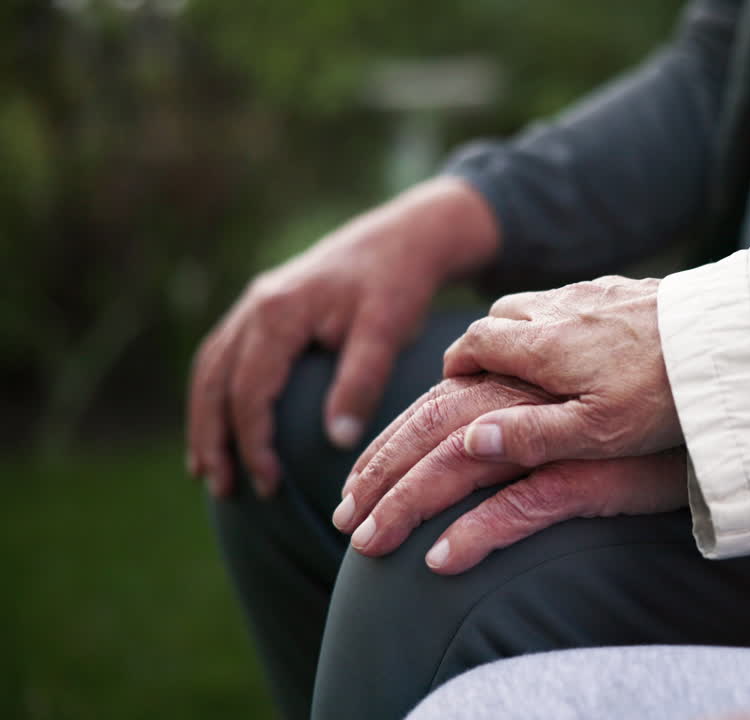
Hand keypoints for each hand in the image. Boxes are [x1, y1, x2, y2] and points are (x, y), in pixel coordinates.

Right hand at [186, 177, 497, 497]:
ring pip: (211, 370)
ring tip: (209, 471)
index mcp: (279, 312)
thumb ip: (361, 381)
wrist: (404, 237)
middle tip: (223, 489)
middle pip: (215, 383)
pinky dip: (216, 396)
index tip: (270, 485)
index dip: (253, 442)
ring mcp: (254, 305)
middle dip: (214, 440)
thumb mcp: (387, 329)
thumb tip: (336, 440)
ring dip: (205, 422)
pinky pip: (224, 358)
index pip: (250, 391)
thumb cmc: (399, 284)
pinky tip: (222, 427)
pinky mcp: (264, 309)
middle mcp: (255, 306)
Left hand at [334, 374, 686, 572]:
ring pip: (457, 468)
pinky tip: (442, 561)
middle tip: (344, 520)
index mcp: (515, 383)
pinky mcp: (585, 473)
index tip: (354, 487)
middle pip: (429, 436)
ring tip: (370, 543)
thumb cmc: (639, 414)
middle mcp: (523, 401)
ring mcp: (552, 436)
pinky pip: (519, 507)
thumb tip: (474, 442)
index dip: (386, 448)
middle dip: (378, 477)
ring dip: (406, 505)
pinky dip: (477, 533)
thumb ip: (520, 424)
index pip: (430, 412)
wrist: (708, 402)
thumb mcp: (569, 415)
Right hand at [442, 275, 680, 466]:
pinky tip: (595, 343)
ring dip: (529, 325)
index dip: (459, 361)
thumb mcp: (596, 433)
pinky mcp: (630, 287)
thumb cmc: (662, 397)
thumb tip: (471, 438)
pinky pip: (582, 296)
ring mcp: (599, 292)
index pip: (477, 341)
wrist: (731, 345)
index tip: (456, 381)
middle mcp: (564, 307)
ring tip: (541, 361)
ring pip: (542, 301)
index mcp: (545, 344)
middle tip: (491, 371)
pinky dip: (570, 316)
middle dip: (488, 339)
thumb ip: (531, 436)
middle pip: (502, 313)